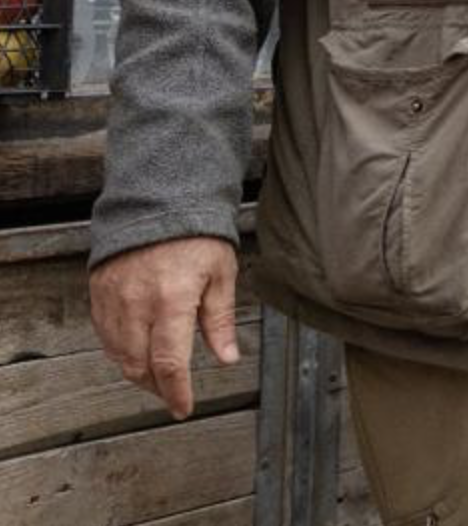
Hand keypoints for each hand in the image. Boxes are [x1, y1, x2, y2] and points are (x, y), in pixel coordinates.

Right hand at [90, 236, 241, 419]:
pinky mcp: (98, 293)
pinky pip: (105, 336)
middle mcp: (137, 305)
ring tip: (159, 376)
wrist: (159, 200)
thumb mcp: (221, 273)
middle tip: (174, 394)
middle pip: (139, 366)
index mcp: (171, 301)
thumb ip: (219, 320)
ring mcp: (113, 300)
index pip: (169, 362)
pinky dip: (120, 351)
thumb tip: (227, 357)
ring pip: (119, 355)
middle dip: (158, 387)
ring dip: (138, 373)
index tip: (183, 408)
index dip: (176, 392)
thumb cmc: (196, 234)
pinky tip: (137, 352)